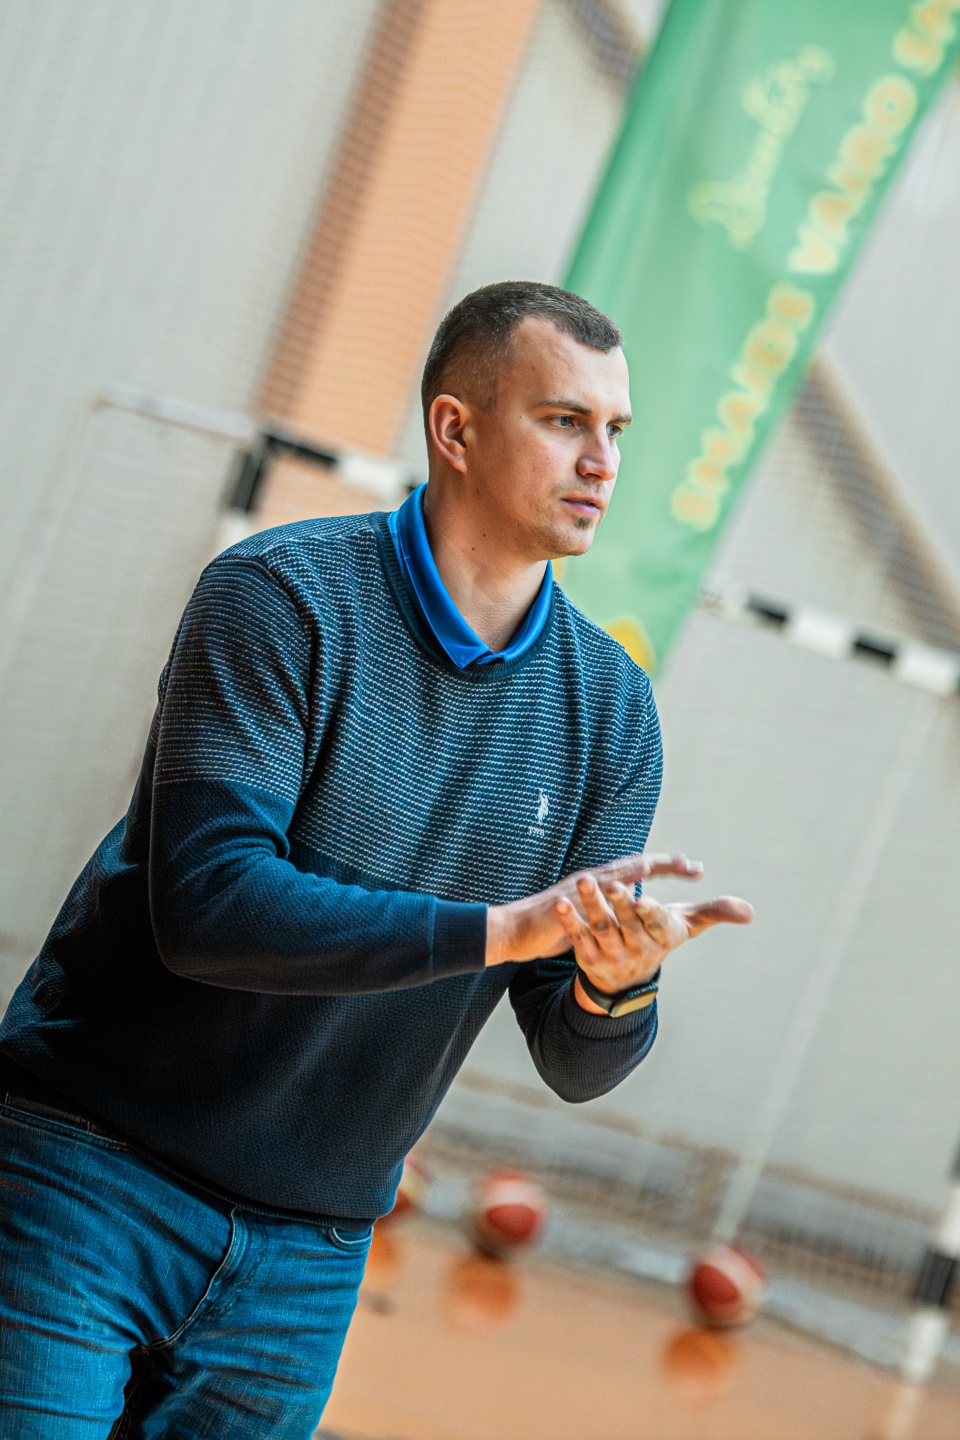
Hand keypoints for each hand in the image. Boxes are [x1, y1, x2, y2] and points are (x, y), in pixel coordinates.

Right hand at [485, 853, 704, 966]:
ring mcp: (576, 892)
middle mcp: (591, 881)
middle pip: (631, 867)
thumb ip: (608, 905)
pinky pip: (583, 899)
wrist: (514, 929)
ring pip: (608, 878)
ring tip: (654, 865)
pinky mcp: (562, 906)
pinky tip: (613, 889)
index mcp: (600, 883)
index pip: (638, 870)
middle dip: (660, 865)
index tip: (693, 867)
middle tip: (687, 862)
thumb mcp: (586, 912)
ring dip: (630, 871)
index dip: (665, 868)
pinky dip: (601, 892)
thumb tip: (628, 901)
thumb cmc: (551, 923)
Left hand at [557, 877, 753, 1013]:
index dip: (650, 912)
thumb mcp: (685, 927)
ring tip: (583, 880)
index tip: (644, 900)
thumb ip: (714, 912)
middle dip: (620, 903)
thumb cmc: (659, 938)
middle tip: (613, 883)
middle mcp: (637, 946)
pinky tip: (560, 903)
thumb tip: (751, 912)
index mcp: (660, 937)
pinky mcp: (589, 956)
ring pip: (601, 927)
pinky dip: (569, 921)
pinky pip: (578, 937)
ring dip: (591, 905)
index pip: (657, 923)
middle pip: (627, 923)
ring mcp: (611, 952)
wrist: (627, 980)